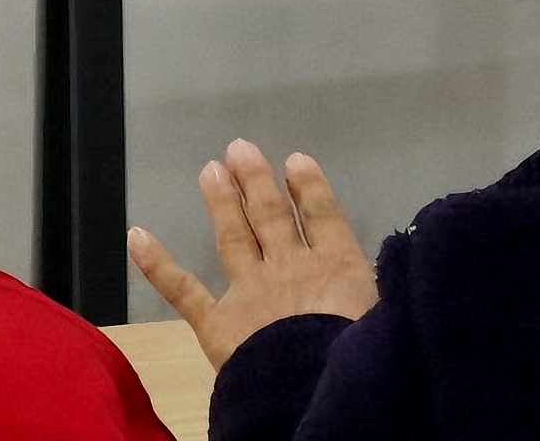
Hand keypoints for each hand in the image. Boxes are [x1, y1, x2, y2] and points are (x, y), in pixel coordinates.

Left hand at [129, 139, 378, 367]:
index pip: (322, 214)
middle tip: (239, 149)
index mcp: (336, 264)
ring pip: (234, 237)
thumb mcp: (387, 314)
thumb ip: (384, 285)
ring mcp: (251, 290)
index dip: (309, 186)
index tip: (295, 160)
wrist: (316, 391)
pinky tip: (137, 237)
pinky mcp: (217, 322)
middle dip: (256, 180)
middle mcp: (291, 266)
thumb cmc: (358, 356)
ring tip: (211, 170)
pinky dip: (157, 264)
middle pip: (272, 214)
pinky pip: (184, 290)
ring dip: (221, 200)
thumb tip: (402, 264)